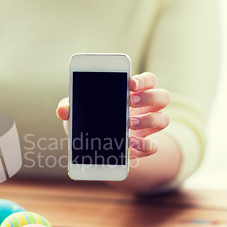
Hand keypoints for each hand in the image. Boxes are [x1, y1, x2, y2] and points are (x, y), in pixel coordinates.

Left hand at [56, 72, 170, 158]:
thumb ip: (70, 107)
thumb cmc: (89, 120)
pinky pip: (153, 146)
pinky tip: (130, 144)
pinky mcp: (143, 146)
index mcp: (132, 94)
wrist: (93, 146)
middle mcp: (144, 109)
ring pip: (164, 119)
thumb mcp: (77, 113)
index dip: (144, 80)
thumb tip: (63, 109)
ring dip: (149, 120)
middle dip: (149, 97)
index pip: (148, 80)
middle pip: (162, 97)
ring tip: (128, 123)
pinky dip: (145, 145)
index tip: (130, 83)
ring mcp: (146, 128)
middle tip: (129, 102)